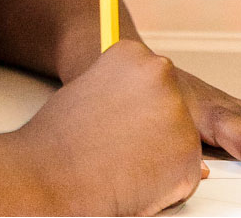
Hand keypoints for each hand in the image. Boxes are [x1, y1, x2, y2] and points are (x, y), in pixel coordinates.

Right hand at [19, 40, 203, 215]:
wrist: (50, 176)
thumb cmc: (57, 140)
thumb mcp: (88, 93)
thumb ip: (122, 95)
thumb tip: (140, 112)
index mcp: (133, 54)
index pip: (151, 81)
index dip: (134, 109)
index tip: (116, 120)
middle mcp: (162, 75)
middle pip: (170, 108)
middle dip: (151, 130)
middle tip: (116, 146)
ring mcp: (179, 114)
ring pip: (179, 144)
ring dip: (157, 159)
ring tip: (118, 164)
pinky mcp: (189, 155)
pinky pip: (184, 174)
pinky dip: (165, 186)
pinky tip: (131, 181)